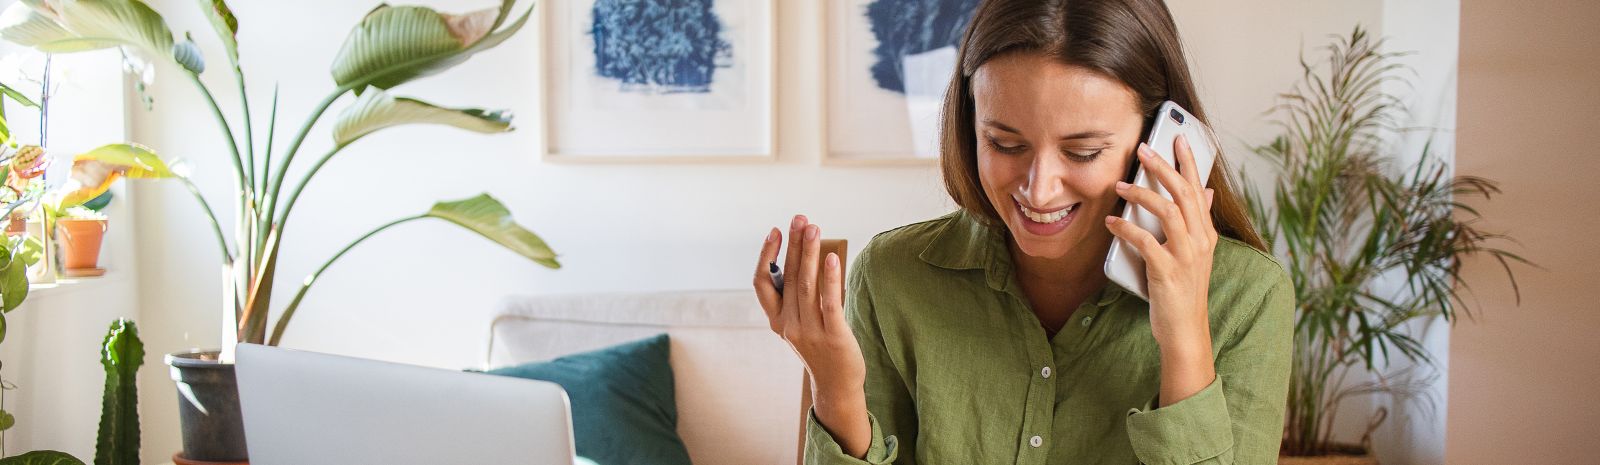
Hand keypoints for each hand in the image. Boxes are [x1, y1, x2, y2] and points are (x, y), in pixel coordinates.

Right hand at [752, 215, 865, 393]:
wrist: (836, 385)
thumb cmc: (820, 348)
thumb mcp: (799, 324)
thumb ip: (795, 298)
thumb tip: (799, 258)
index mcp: (777, 320)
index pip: (762, 283)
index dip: (767, 255)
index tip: (776, 231)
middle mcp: (789, 324)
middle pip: (787, 277)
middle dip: (793, 244)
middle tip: (800, 218)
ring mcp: (810, 331)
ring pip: (806, 285)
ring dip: (808, 253)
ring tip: (814, 228)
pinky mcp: (833, 336)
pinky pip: (829, 302)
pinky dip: (829, 278)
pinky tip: (832, 257)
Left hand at [1104, 134, 1217, 347]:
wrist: (1185, 330)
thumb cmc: (1183, 291)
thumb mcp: (1196, 254)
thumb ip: (1198, 222)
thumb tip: (1205, 191)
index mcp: (1206, 234)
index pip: (1199, 189)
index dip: (1189, 161)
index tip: (1178, 138)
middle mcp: (1200, 241)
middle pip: (1184, 193)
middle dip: (1163, 167)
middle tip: (1143, 149)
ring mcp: (1185, 256)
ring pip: (1167, 211)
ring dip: (1141, 194)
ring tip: (1120, 186)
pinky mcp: (1167, 272)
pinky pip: (1145, 240)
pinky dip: (1126, 227)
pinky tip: (1111, 222)